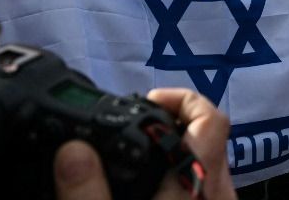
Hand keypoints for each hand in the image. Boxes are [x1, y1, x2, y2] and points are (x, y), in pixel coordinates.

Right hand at [53, 89, 235, 199]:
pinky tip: (149, 187)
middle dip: (173, 122)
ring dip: (176, 150)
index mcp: (192, 186)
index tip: (148, 101)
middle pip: (212, 136)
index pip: (211, 121)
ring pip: (209, 162)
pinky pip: (205, 184)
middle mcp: (215, 193)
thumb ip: (87, 195)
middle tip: (132, 128)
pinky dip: (181, 174)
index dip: (182, 99)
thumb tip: (73, 151)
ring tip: (136, 154)